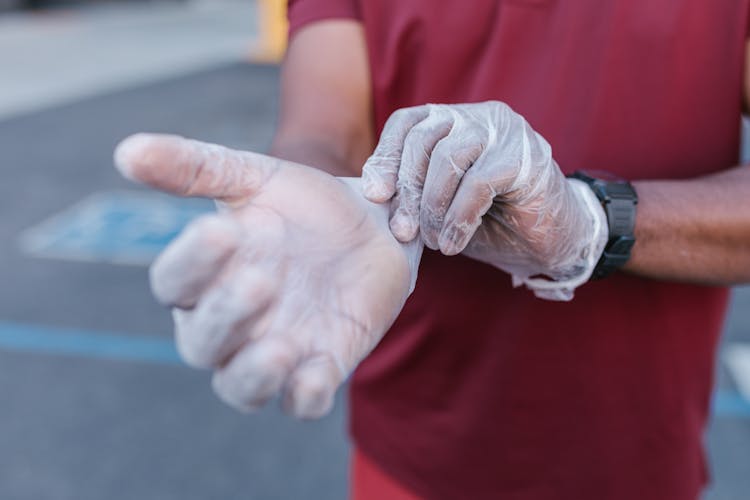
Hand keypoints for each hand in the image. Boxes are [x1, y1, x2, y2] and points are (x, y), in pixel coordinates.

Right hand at [114, 134, 421, 417]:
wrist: (375, 225)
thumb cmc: (304, 205)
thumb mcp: (254, 178)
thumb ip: (193, 167)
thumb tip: (125, 151)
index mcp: (205, 278)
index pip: (175, 283)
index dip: (192, 263)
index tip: (223, 231)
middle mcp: (230, 324)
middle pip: (203, 341)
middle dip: (226, 316)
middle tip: (260, 280)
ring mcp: (274, 351)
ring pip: (240, 387)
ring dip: (254, 374)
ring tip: (281, 348)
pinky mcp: (319, 368)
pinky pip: (302, 402)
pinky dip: (304, 397)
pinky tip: (316, 377)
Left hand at [361, 101, 606, 300]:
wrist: (551, 241)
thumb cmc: (491, 222)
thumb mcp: (442, 203)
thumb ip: (413, 190)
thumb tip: (371, 192)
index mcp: (456, 120)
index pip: (408, 122)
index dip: (386, 156)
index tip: (375, 195)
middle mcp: (481, 116)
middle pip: (424, 137)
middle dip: (408, 189)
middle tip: (402, 231)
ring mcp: (507, 132)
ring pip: (449, 156)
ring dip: (433, 206)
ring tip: (433, 240)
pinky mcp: (527, 158)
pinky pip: (478, 183)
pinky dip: (459, 218)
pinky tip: (453, 243)